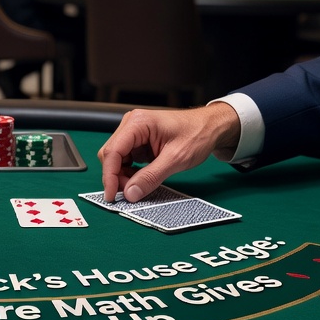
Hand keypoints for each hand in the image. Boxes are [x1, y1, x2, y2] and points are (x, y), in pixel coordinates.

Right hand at [97, 103, 241, 201]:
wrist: (211, 128)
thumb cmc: (197, 134)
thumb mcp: (175, 159)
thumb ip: (151, 177)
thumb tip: (130, 193)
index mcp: (138, 123)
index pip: (112, 152)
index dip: (109, 176)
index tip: (111, 196)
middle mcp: (131, 125)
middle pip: (110, 155)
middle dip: (116, 177)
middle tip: (129, 194)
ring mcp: (134, 133)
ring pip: (116, 159)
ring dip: (122, 176)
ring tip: (138, 186)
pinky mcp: (138, 142)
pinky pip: (126, 160)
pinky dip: (129, 173)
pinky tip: (141, 179)